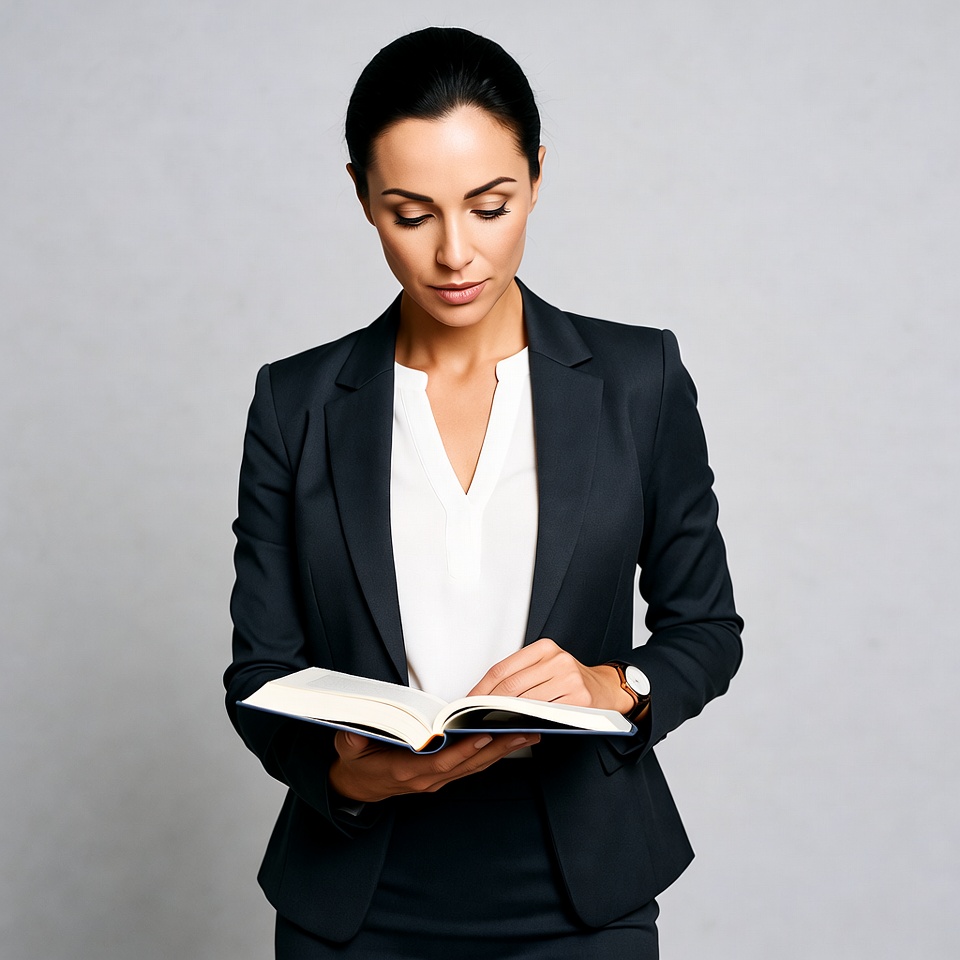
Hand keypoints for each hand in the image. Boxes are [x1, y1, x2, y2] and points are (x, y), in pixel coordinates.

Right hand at [329, 730, 540, 802]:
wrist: (357, 787)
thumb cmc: (355, 763)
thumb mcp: (347, 750)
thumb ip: (352, 742)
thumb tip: (355, 732)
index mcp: (406, 772)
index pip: (441, 762)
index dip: (464, 751)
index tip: (485, 735)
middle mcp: (427, 779)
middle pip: (468, 763)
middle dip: (497, 747)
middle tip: (524, 729)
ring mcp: (437, 780)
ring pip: (475, 765)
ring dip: (503, 750)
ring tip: (528, 731)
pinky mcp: (443, 776)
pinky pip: (472, 765)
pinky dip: (493, 753)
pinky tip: (511, 739)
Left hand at [467, 638, 633, 713]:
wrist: (606, 687)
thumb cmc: (571, 679)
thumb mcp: (547, 666)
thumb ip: (521, 676)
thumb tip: (486, 696)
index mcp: (544, 648)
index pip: (503, 669)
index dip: (481, 688)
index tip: (468, 702)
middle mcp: (557, 660)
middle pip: (511, 686)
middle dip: (489, 705)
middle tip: (474, 717)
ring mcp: (569, 679)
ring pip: (526, 701)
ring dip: (505, 716)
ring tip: (491, 724)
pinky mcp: (578, 699)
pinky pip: (545, 714)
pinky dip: (527, 722)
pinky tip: (518, 726)